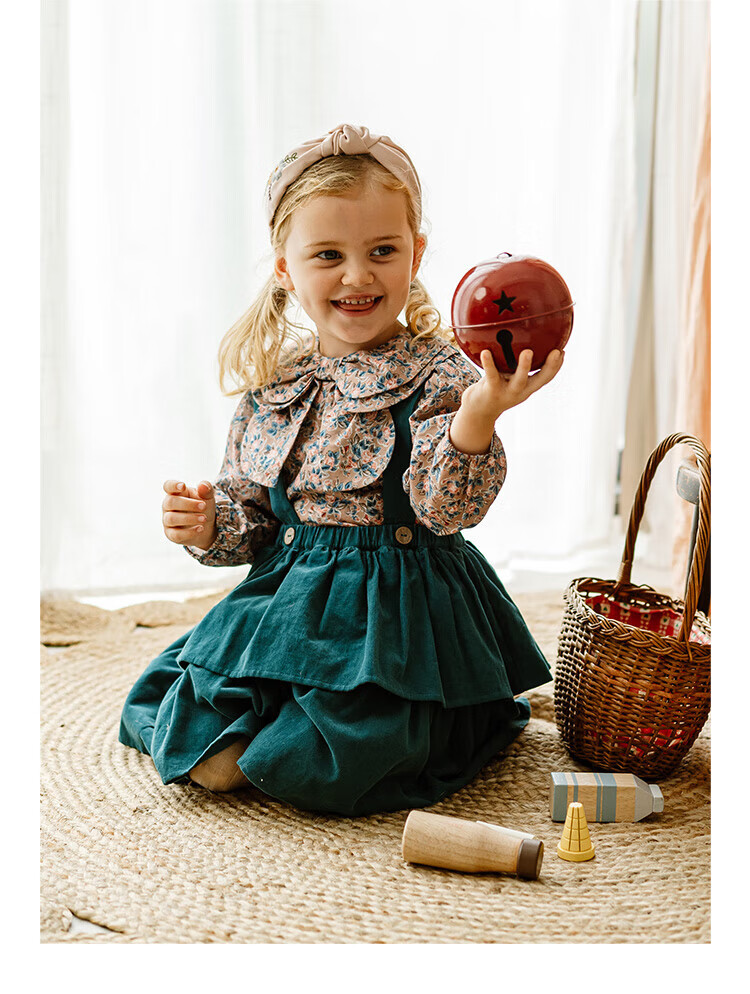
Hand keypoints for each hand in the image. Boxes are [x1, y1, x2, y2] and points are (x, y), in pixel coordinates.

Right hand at [162, 479, 216, 550]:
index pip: (168, 486)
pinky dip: (189, 532)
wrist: (207, 527)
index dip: (172, 485)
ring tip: (204, 518)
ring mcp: (167, 520)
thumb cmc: (203, 507)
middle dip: (188, 504)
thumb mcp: (207, 497)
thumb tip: (202, 485)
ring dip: (189, 518)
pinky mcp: (171, 534)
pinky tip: (201, 528)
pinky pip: (176, 534)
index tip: (183, 486)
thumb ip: (206, 489)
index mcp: (176, 493)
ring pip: (171, 518)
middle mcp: (168, 506)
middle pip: (170, 502)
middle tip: (203, 506)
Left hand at [450, 348, 564, 453]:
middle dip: (550, 367)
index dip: (557, 366)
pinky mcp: (491, 391)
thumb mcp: (507, 376)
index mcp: (527, 387)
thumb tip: (520, 337)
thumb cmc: (494, 388)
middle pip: (539, 380)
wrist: (478, 410)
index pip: (546, 377)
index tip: (563, 351)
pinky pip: (492, 375)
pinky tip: (485, 351)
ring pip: (519, 380)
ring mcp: (507, 392)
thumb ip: (514, 363)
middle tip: (557, 352)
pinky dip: (489, 363)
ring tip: (528, 352)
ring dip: (525, 366)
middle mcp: (520, 391)